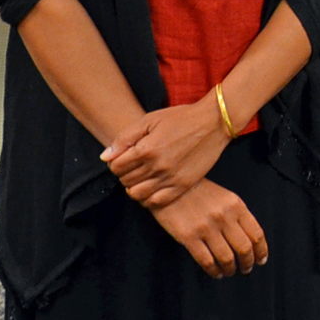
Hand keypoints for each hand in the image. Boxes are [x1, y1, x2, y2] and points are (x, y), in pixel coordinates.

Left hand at [102, 96, 229, 207]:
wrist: (213, 122)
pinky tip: (152, 188)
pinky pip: (156, 202)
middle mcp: (156, 167)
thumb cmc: (181, 118)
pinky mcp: (182, 185)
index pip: (115, 167)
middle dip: (125, 174)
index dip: (116, 162)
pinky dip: (148, 198)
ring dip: (134, 187)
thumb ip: (125, 138)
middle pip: (125, 181)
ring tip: (141, 178)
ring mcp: (170, 178)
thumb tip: (105, 157)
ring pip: (138, 194)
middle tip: (134, 166)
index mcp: (145, 149)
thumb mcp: (150, 120)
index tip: (124, 158)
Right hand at [148, 180, 267, 277]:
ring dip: (231, 269)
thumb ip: (239, 216)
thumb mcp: (226, 198)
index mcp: (237, 206)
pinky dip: (214, 271)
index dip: (261, 251)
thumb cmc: (202, 193)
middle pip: (244, 248)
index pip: (256, 234)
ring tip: (230, 272)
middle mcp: (224, 218)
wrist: (172, 187)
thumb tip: (250, 241)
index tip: (261, 260)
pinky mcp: (189, 237)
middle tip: (246, 269)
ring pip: (226, 258)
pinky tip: (216, 273)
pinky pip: (206, 261)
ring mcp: (206, 228)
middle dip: (248, 263)